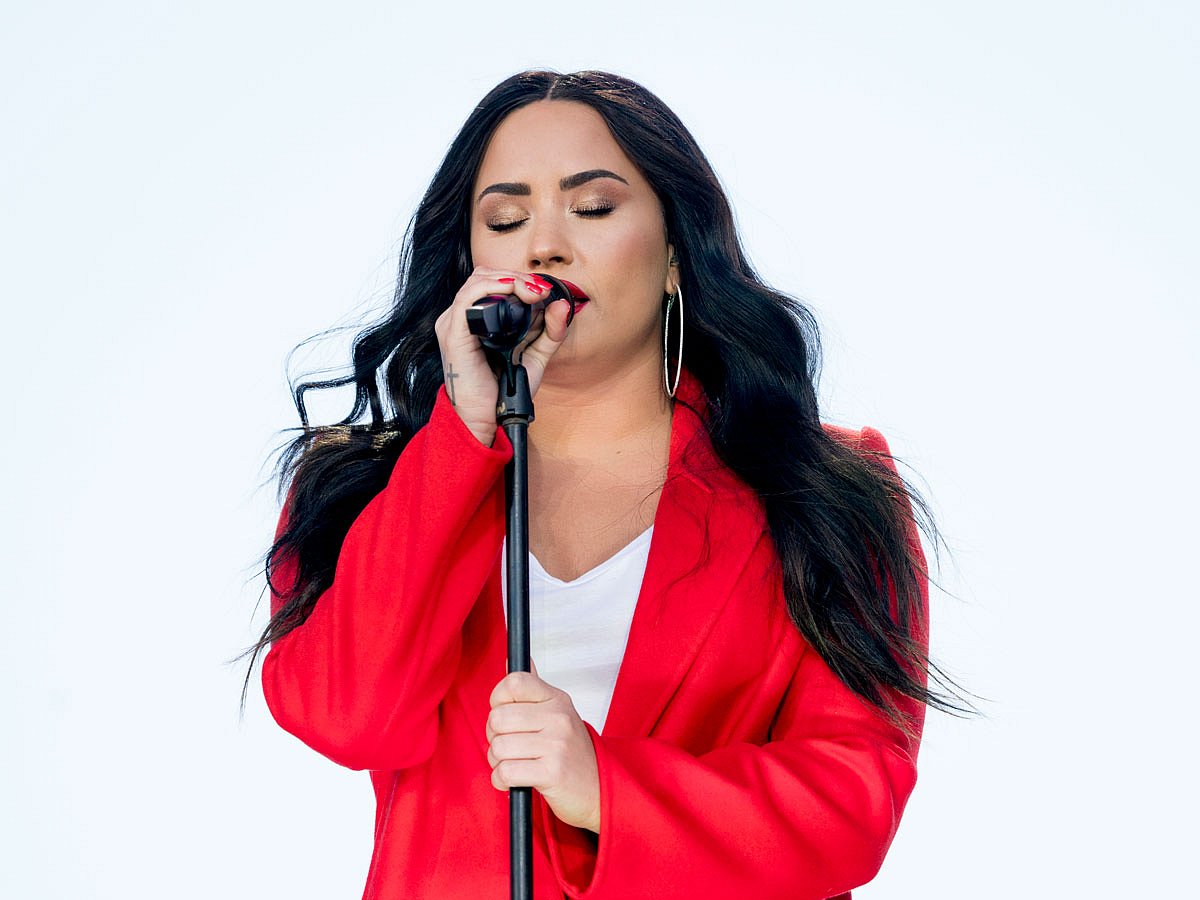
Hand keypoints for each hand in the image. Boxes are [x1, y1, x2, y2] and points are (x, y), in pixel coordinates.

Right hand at [433, 267, 575, 445]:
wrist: (488, 418)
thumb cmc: (505, 391)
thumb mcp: (536, 356)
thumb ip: (550, 332)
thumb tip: (561, 305)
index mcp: (478, 320)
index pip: (495, 282)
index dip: (521, 280)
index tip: (545, 291)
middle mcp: (464, 317)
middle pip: (487, 275)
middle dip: (518, 277)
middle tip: (541, 290)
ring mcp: (454, 322)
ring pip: (478, 280)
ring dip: (509, 279)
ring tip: (532, 292)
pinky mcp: (453, 332)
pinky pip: (468, 298)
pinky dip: (493, 288)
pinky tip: (513, 292)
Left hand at [486, 661, 600, 833]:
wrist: (598, 791)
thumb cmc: (571, 754)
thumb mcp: (557, 714)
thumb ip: (532, 689)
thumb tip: (512, 661)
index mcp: (557, 699)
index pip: (514, 682)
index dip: (498, 699)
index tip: (504, 713)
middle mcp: (558, 717)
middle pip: (498, 717)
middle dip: (494, 736)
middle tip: (508, 746)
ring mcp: (557, 744)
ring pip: (498, 747)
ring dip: (497, 762)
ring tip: (514, 764)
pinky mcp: (552, 772)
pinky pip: (505, 772)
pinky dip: (502, 781)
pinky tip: (515, 781)